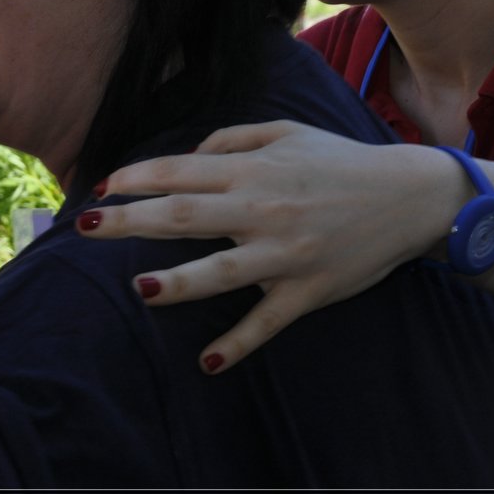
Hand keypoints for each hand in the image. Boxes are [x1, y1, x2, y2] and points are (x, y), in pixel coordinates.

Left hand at [77, 120, 462, 372]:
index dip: (137, 178)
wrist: (410, 196)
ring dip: (178, 281)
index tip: (101, 187)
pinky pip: (268, 321)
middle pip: (186, 216)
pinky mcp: (308, 290)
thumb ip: (232, 140)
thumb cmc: (339, 161)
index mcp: (255, 170)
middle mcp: (264, 209)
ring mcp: (286, 253)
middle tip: (84, 228)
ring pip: (223, 271)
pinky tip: (208, 361)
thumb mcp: (286, 132)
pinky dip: (239, 343)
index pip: (181, 171)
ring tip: (140, 289)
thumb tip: (187, 159)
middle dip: (131, 221)